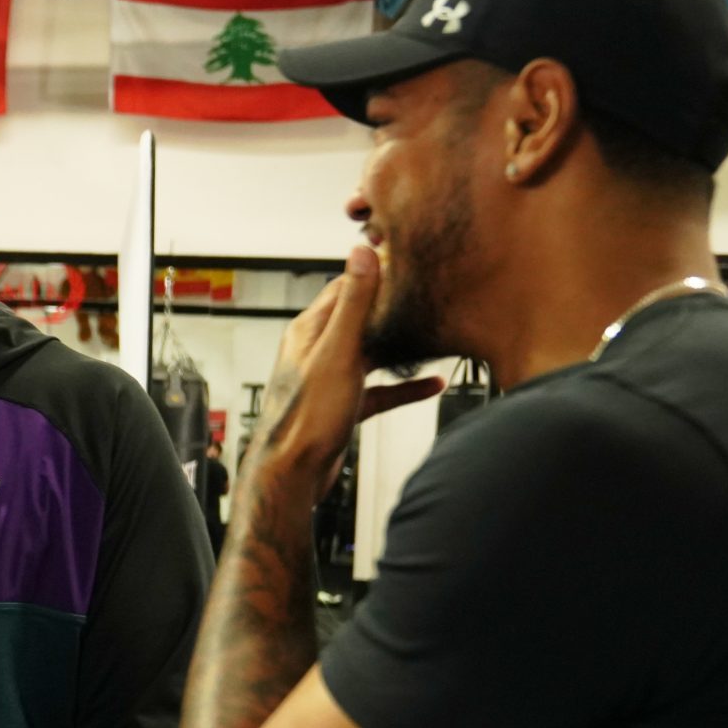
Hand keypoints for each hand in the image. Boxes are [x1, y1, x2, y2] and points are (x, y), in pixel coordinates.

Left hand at [254, 245, 444, 488]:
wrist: (293, 474)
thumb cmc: (305, 417)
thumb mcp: (337, 351)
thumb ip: (352, 303)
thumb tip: (361, 254)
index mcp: (310, 330)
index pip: (344, 287)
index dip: (375, 270)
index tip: (405, 258)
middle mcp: (318, 351)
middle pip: (362, 318)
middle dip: (394, 307)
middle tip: (429, 293)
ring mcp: (331, 379)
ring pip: (373, 353)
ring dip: (402, 347)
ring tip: (434, 334)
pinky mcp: (343, 406)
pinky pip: (380, 389)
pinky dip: (405, 386)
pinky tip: (433, 385)